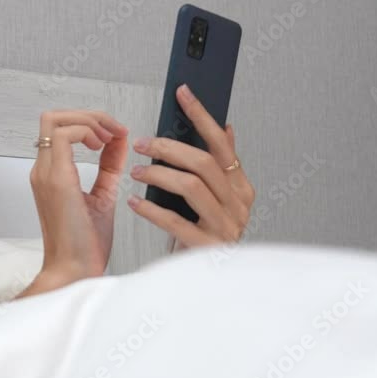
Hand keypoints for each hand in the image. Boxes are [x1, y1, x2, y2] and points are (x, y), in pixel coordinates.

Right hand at [28, 109, 128, 283]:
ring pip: (54, 120)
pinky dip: (86, 132)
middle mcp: (43, 170)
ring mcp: (46, 173)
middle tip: (113, 130)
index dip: (90, 123)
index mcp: (51, 174)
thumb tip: (119, 141)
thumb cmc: (84, 245)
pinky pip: (62, 135)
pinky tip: (102, 146)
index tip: (116, 134)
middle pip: (53, 117)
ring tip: (108, 139)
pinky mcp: (56, 179)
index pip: (60, 129)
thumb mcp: (103, 196)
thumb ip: (109, 167)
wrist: (75, 271)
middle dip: (89, 115)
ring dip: (88, 121)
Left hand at [127, 84, 254, 247]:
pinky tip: (134, 202)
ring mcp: (226, 228)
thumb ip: (220, 167)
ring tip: (137, 172)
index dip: (201, 116)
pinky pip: (175, 221)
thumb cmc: (202, 238)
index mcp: (241, 190)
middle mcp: (238, 207)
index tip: (183, 93)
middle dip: (169, 148)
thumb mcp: (214, 201)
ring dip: (158, 174)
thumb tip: (226, 128)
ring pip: (191, 187)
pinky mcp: (207, 248)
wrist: (202, 284)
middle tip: (143, 144)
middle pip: (204, 164)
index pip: (222, 145)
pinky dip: (151, 209)